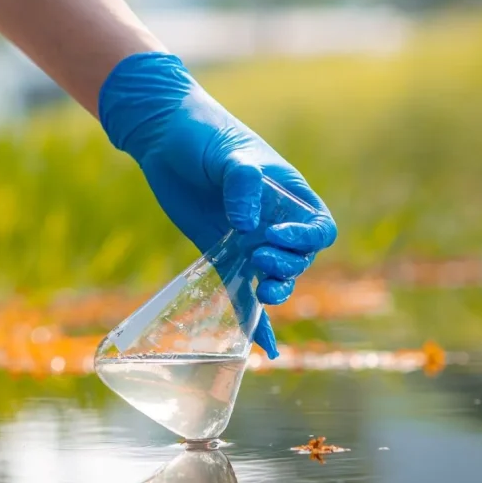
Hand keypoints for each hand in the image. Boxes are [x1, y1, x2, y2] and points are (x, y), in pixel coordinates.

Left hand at [98, 52, 337, 357]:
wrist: (163, 136)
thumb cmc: (203, 134)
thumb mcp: (228, 153)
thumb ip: (242, 183)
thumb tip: (247, 226)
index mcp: (288, 194)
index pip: (318, 228)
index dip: (306, 239)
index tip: (277, 235)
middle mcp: (274, 220)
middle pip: (299, 259)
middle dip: (286, 267)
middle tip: (258, 259)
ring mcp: (246, 239)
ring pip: (274, 278)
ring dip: (274, 291)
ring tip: (262, 292)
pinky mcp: (218, 252)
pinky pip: (239, 289)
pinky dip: (252, 318)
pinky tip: (263, 348)